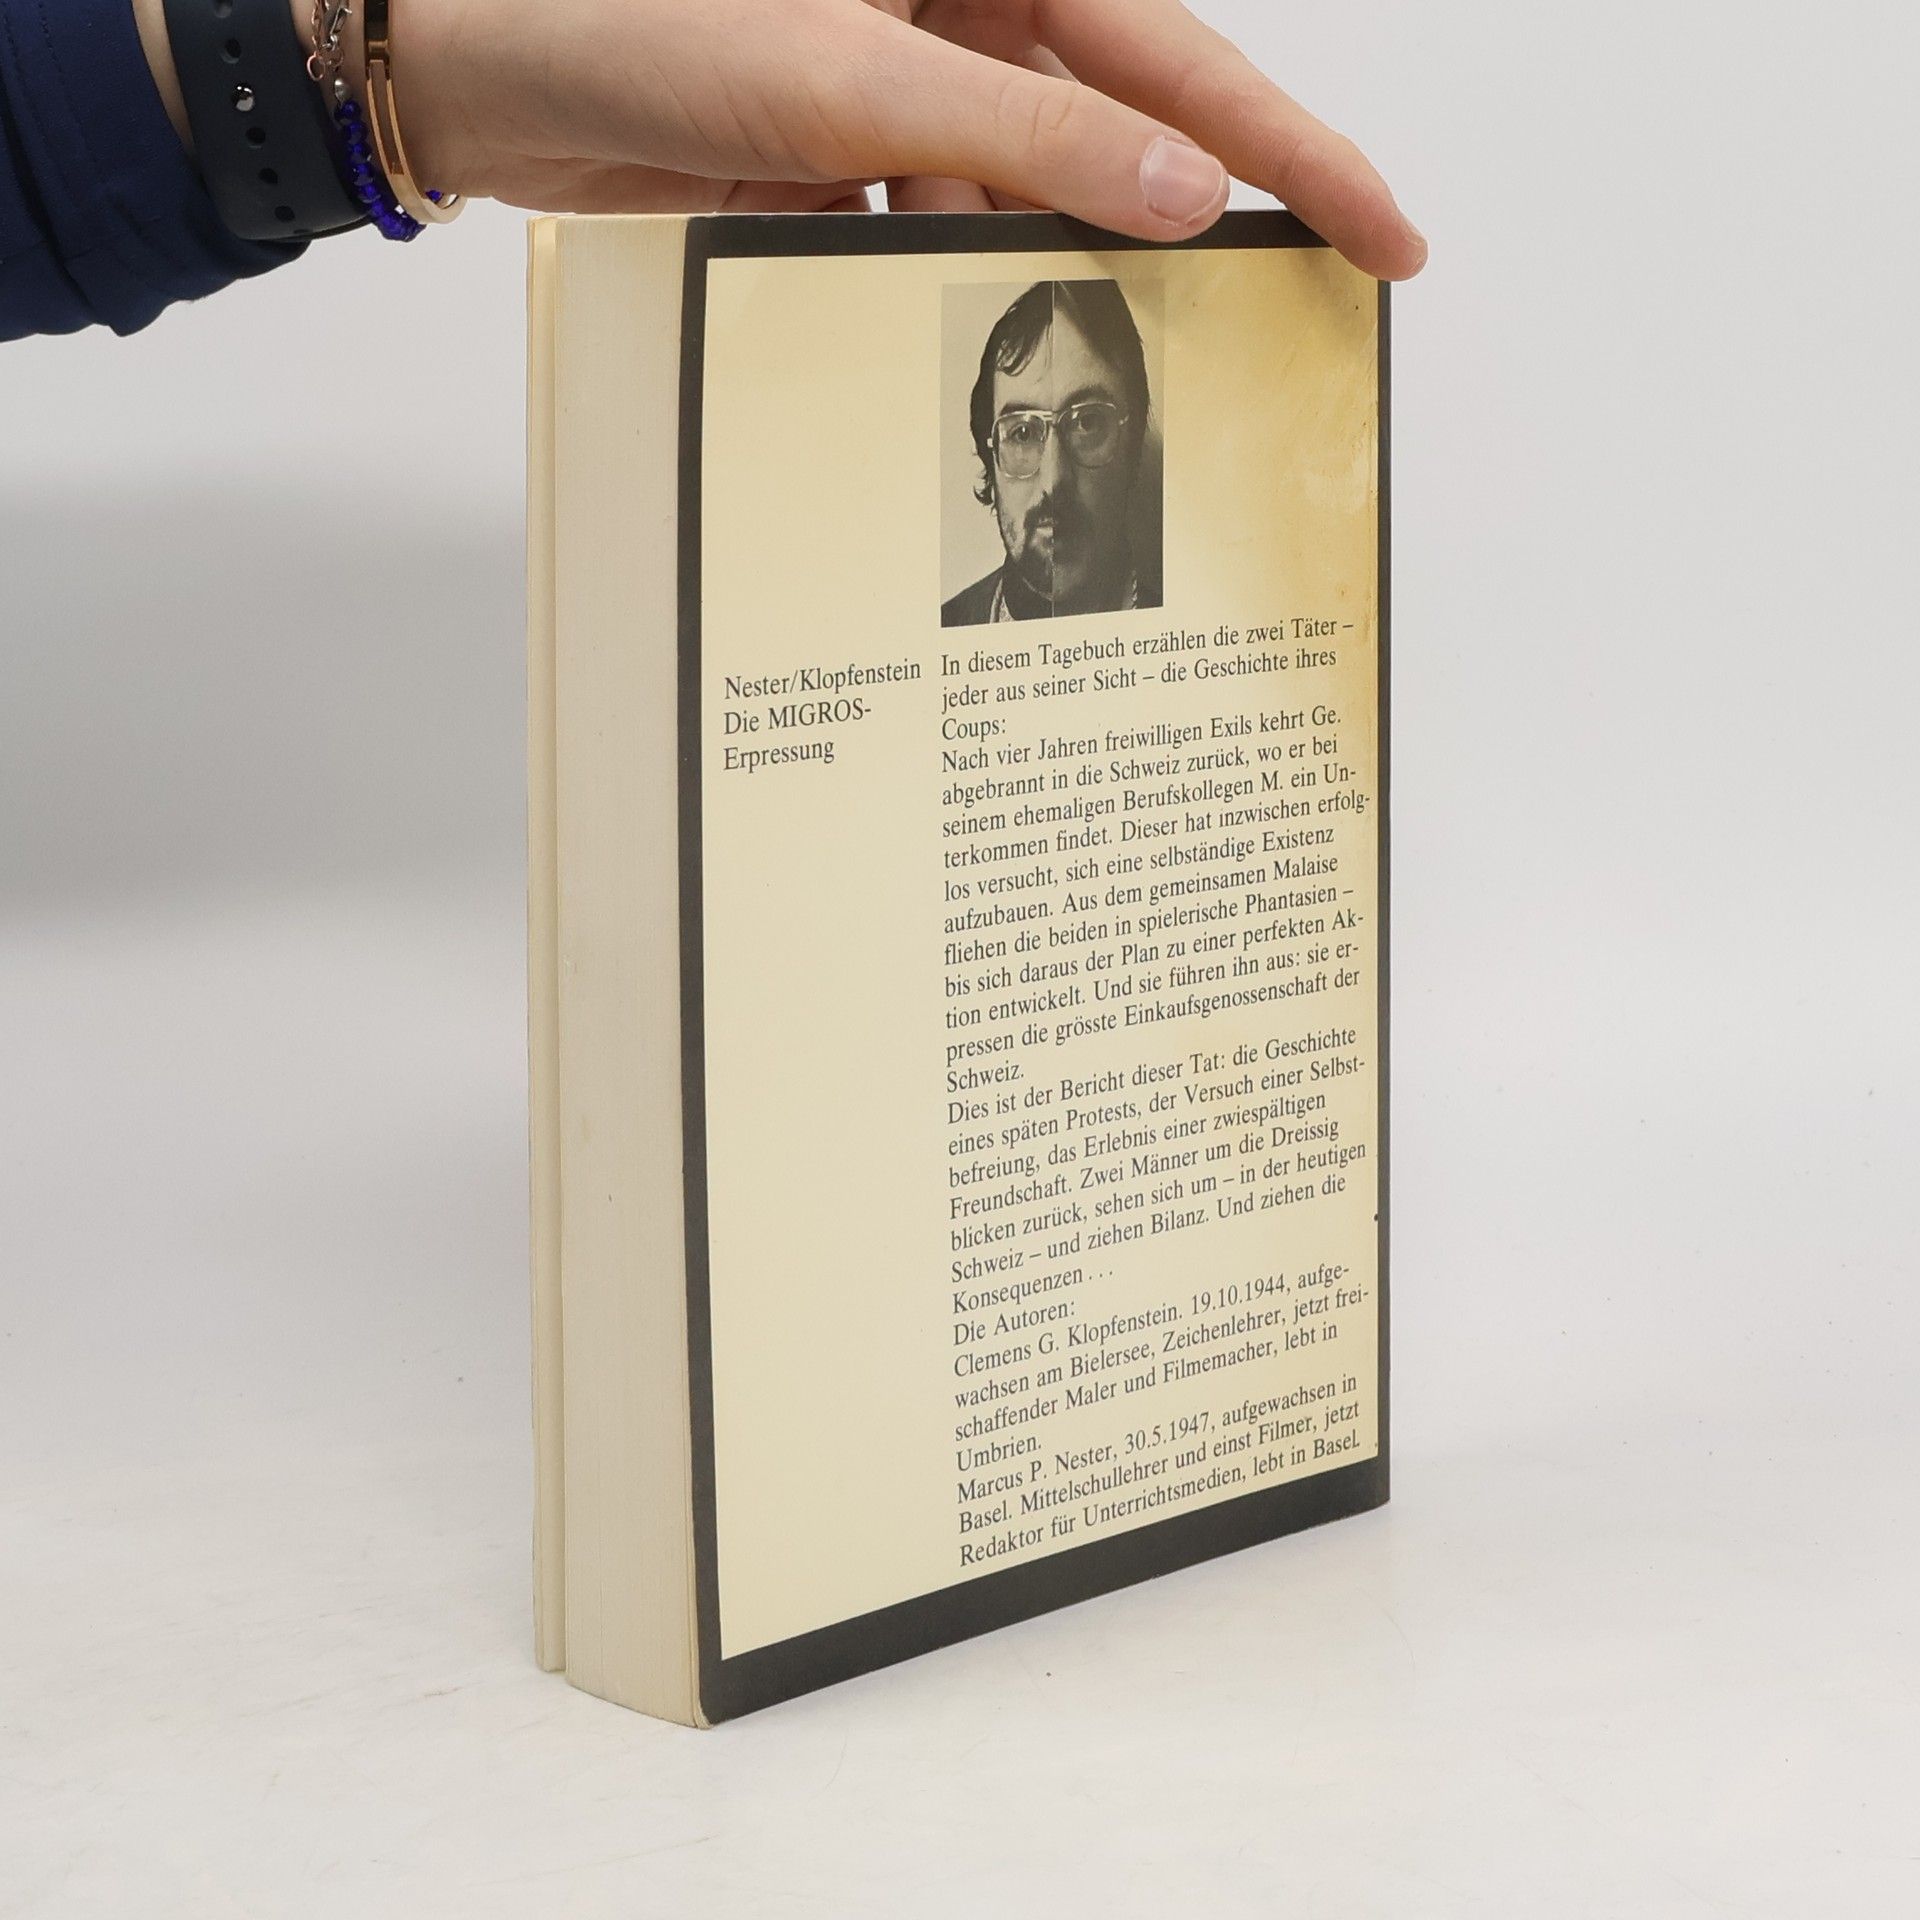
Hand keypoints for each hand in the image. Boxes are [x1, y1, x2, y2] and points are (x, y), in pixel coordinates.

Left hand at [391, 0, 1425, 278]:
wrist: (462, 61)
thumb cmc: (622, 12)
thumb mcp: (842, 74)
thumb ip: (1023, 134)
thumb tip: (1173, 194)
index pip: (1178, 64)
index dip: (1293, 153)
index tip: (1384, 234)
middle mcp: (953, 6)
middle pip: (1109, 138)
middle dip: (1159, 238)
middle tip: (1244, 339)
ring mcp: (894, 82)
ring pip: (1011, 202)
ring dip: (1019, 280)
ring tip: (1046, 367)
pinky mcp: (835, 149)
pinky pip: (922, 229)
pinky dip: (925, 285)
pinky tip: (925, 334)